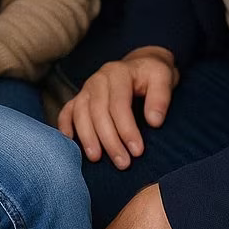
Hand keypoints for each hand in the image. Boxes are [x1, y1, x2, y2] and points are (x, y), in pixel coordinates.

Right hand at [57, 46, 177, 168]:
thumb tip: (154, 121)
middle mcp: (98, 79)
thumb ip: (160, 98)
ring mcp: (86, 88)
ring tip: (96, 158)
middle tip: (123, 163)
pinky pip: (67, 111)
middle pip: (98, 111)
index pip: (119, 104)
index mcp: (118, 73)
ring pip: (81, 113)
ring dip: (87, 137)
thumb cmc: (152, 75)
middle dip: (109, 140)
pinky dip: (65, 126)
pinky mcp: (80, 97)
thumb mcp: (163, 78)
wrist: (141, 65)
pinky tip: (70, 142)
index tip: (137, 151)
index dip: (127, 129)